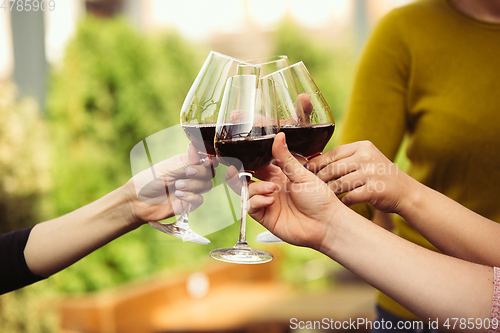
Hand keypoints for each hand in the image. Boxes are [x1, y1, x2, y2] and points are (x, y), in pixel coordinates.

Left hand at [122, 144, 214, 225]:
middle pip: (209, 172)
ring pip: (206, 185)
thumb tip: (194, 147)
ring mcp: (190, 189)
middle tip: (186, 174)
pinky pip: (200, 199)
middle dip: (200, 172)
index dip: (209, 160)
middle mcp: (190, 175)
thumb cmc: (148, 181)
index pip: (205, 159)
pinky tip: (178, 196)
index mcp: (186, 162)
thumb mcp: (168, 169)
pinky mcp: (189, 203)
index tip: (207, 161)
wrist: (137, 202)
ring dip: (193, 185)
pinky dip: (191, 197)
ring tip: (177, 187)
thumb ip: (186, 162)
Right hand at [247, 132, 342, 250]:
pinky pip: (251, 207)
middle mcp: (271, 188)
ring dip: (255, 188)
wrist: (325, 223)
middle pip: (246, 179)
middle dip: (238, 174)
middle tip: (235, 170)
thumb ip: (285, 157)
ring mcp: (267, 202)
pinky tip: (269, 200)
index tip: (238, 153)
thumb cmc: (319, 198)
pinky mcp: (266, 217)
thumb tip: (279, 135)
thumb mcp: (301, 174)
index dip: (247, 160)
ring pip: (246, 192)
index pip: (257, 165)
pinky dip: (256, 201)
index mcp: (279, 175)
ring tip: (271, 188)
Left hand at [307, 141, 417, 213]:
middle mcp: (366, 157)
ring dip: (328, 193)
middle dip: (319, 180)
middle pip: (332, 168)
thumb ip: (346, 159)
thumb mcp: (366, 160)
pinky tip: (337, 207)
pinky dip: (342, 203)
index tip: (304, 172)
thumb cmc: (380, 177)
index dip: (316, 163)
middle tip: (309, 189)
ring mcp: (371, 173)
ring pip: (339, 184)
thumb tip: (313, 161)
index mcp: (362, 146)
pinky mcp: (374, 189)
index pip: (332, 153)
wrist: (407, 192)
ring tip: (321, 198)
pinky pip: (349, 197)